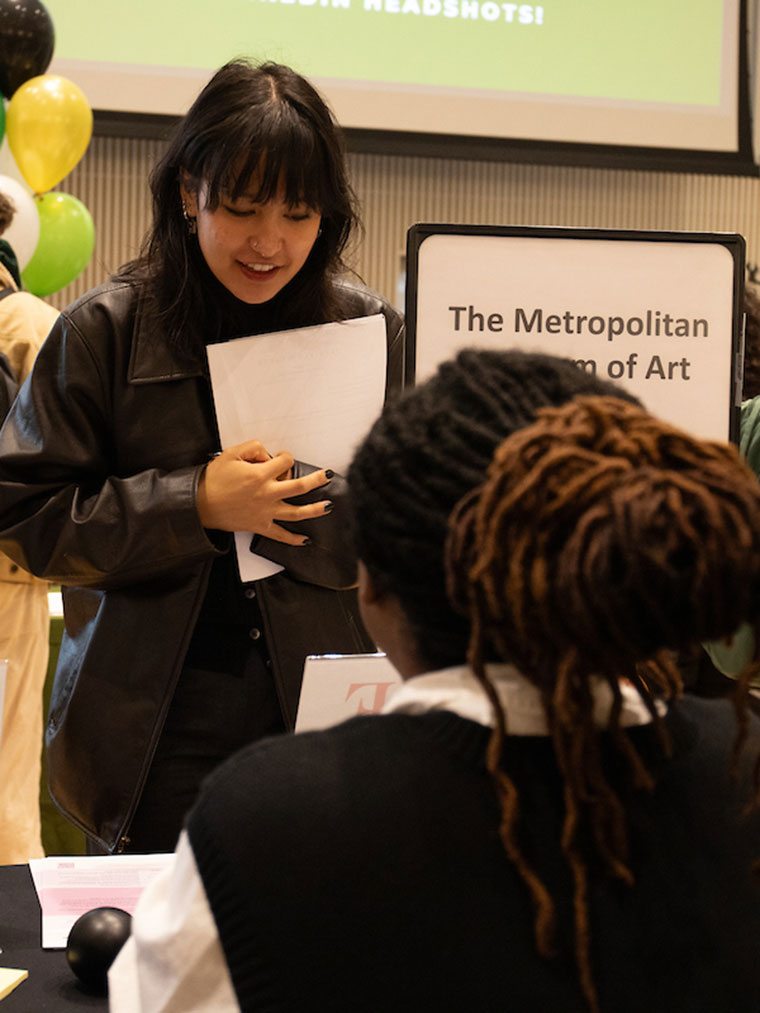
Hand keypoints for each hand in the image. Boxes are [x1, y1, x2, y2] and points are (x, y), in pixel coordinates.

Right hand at [196, 439, 332, 544]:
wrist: (200, 503)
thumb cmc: (214, 480)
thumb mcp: (231, 454)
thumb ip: (253, 447)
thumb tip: (268, 453)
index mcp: (260, 475)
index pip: (284, 461)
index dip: (285, 456)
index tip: (282, 457)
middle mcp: (266, 494)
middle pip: (299, 486)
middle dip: (317, 480)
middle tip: (327, 475)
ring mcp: (265, 512)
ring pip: (297, 512)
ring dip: (315, 509)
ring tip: (329, 506)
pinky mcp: (260, 526)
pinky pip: (280, 535)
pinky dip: (294, 540)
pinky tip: (306, 540)